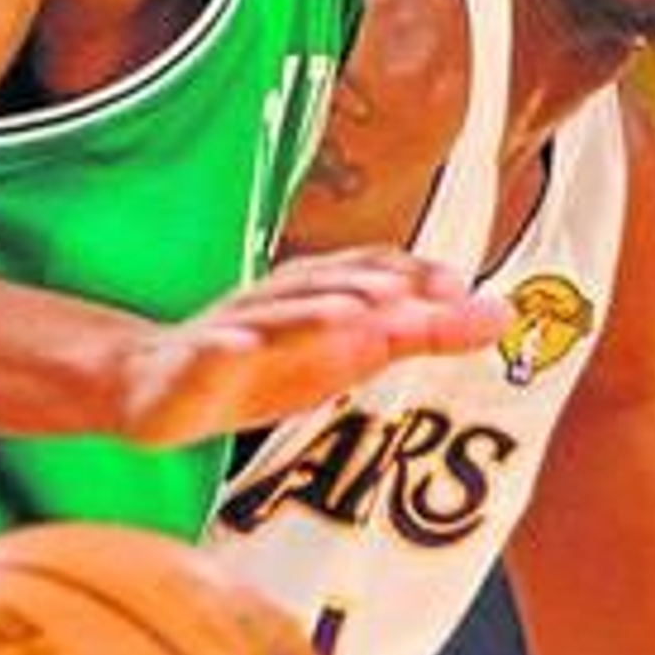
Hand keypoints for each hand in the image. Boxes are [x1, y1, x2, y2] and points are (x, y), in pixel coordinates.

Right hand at [120, 248, 507, 445]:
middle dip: (363, 287)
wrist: (153, 384)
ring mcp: (226, 332)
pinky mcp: (185, 368)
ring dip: (308, 313)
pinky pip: (202, 355)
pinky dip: (222, 348)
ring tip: (348, 316)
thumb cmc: (263, 364)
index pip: (366, 271)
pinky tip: (239, 347)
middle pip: (320, 286)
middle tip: (406, 298)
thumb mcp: (350, 353)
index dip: (410, 275)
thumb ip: (422, 333)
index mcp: (314, 295)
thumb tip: (502, 312)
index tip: (459, 286)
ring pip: (268, 317)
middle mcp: (274, 303)